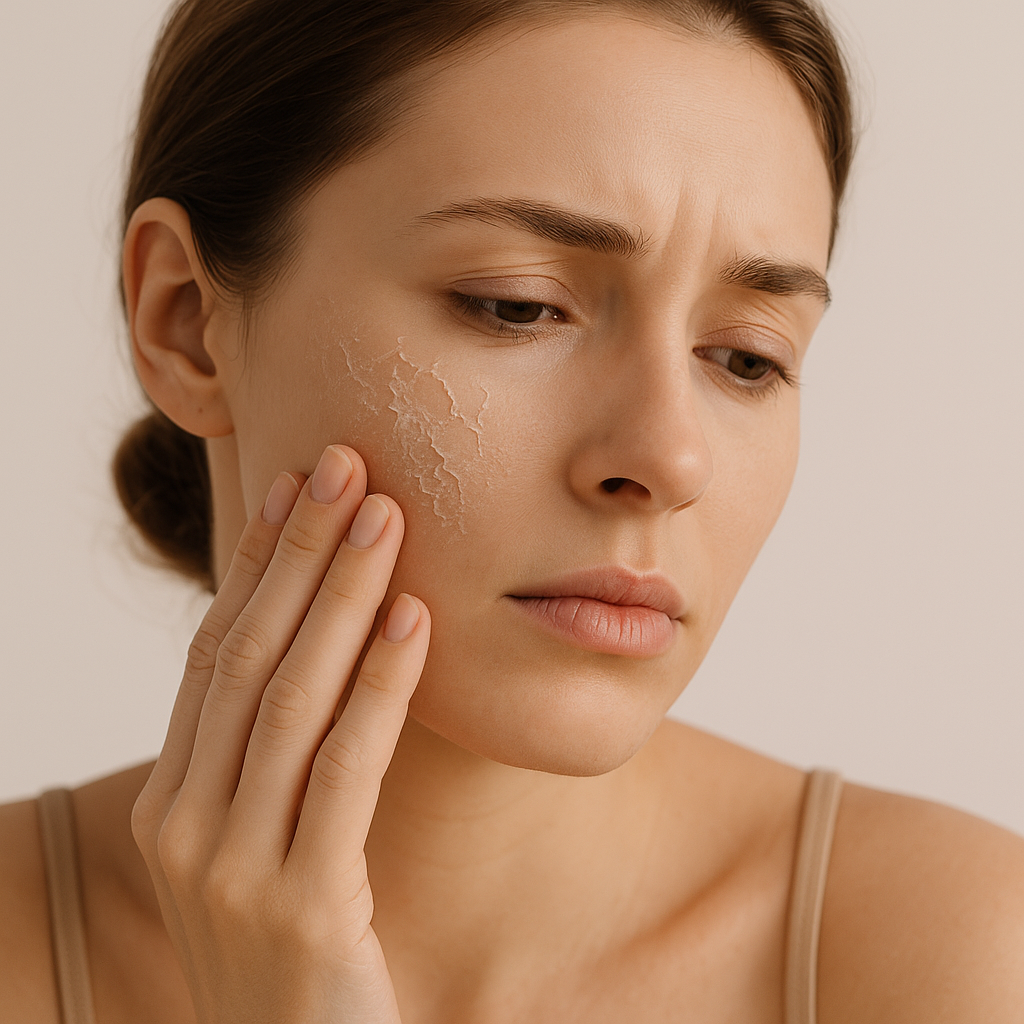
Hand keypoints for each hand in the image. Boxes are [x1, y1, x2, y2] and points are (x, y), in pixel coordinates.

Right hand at [132, 445, 428, 1023]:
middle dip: (297, 553)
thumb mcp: (265, 845)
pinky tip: (413, 620)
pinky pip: (344, 770)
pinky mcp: (298, 908)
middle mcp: (183, 827)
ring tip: (385, 516)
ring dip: (340, 597)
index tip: (294, 488)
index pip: (214, 655)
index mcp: (171, 802)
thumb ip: (271, 762)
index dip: (255, 565)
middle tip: (343, 464)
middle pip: (247, 658)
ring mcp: (230, 870)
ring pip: (289, 700)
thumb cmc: (297, 949)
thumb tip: (318, 648)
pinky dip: (379, 688)